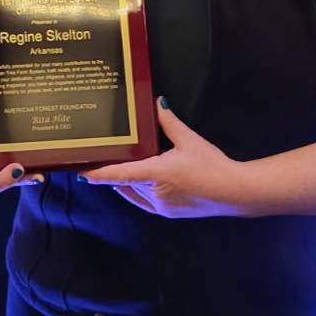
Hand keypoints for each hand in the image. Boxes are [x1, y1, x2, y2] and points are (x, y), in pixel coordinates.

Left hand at [80, 99, 249, 218]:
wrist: (236, 192)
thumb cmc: (212, 165)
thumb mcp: (189, 139)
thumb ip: (169, 122)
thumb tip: (157, 103)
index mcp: (156, 175)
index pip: (119, 175)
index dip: (98, 174)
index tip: (80, 171)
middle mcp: (154, 194)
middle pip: (125, 182)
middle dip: (113, 173)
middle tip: (99, 158)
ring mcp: (161, 206)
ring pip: (134, 193)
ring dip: (125, 182)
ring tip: (114, 167)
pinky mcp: (169, 212)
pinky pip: (144, 201)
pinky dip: (136, 191)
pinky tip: (135, 182)